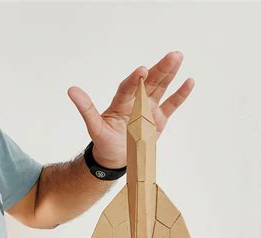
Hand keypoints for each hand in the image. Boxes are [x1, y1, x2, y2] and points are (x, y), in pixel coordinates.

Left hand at [68, 51, 194, 167]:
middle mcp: (136, 102)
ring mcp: (148, 109)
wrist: (115, 158)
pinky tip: (189, 81)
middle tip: (172, 56)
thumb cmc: (104, 143)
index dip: (135, 79)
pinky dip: (180, 95)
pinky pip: (171, 105)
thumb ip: (86, 109)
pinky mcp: (159, 119)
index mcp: (121, 103)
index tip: (142, 70)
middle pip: (149, 83)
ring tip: (178, 58)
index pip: (128, 88)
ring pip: (161, 89)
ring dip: (170, 74)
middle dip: (160, 69)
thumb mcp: (94, 127)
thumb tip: (71, 90)